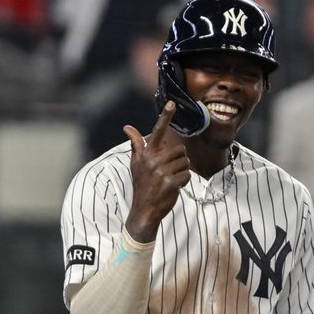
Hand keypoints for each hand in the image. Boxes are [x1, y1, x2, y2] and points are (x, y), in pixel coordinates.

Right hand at [123, 102, 190, 241]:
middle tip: (170, 170)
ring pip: (185, 162)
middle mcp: (153, 160)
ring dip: (182, 171)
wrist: (144, 210)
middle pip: (179, 149)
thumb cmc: (142, 184)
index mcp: (146, 154)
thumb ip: (136, 144)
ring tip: (171, 178)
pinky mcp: (170, 183)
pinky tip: (174, 187)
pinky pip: (187, 175)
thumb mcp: (136, 163)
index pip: (157, 131)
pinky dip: (184, 181)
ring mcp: (161, 172)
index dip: (165, 116)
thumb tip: (127, 127)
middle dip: (179, 159)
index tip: (172, 103)